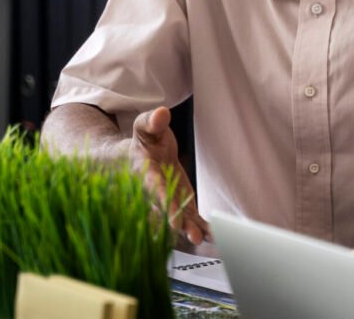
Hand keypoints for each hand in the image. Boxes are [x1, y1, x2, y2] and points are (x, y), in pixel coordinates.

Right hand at [130, 107, 209, 244]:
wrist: (136, 159)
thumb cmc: (143, 141)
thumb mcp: (145, 127)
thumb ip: (152, 121)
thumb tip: (162, 113)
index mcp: (145, 174)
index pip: (155, 189)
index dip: (164, 203)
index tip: (173, 218)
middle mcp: (155, 193)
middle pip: (167, 211)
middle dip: (180, 224)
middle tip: (193, 236)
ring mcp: (169, 201)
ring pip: (180, 219)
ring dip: (193, 230)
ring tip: (208, 240)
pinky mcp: (180, 205)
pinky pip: (191, 219)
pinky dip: (202, 227)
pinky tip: (216, 236)